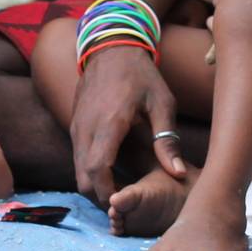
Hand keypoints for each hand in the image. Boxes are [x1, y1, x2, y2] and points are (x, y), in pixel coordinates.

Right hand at [69, 44, 184, 204]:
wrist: (111, 47)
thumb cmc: (141, 74)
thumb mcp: (162, 102)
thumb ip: (167, 139)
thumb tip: (178, 173)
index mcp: (110, 122)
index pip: (97, 168)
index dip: (108, 193)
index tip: (125, 203)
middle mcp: (87, 127)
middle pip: (83, 178)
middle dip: (100, 196)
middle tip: (125, 202)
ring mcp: (77, 126)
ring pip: (77, 170)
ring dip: (94, 185)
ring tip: (121, 189)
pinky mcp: (74, 125)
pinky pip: (77, 157)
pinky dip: (89, 171)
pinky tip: (112, 170)